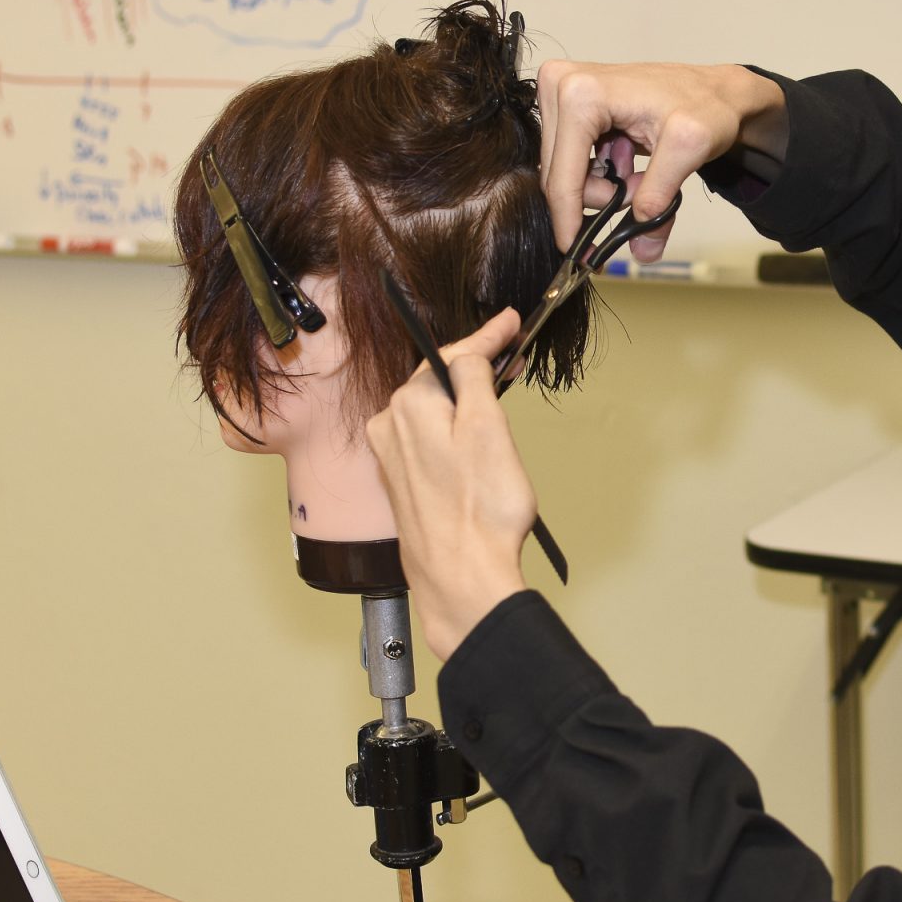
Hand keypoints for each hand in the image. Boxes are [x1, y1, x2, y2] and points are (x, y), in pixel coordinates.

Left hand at [364, 309, 534, 659]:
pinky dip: (453, 427)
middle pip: (438, 381)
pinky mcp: (402, 484)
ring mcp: (392, 459)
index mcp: (408, 406)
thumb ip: (473, 377)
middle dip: (475, 365)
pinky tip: (474, 433)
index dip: (488, 336)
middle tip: (511, 353)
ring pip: (433, 410)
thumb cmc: (481, 512)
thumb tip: (468, 353)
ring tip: (499, 389)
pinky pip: (427, 438)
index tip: (512, 323)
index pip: (452, 355)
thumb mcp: (488, 428)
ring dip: (465, 397)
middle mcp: (389, 428)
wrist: (462, 578)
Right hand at [536, 60, 788, 258]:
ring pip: (563, 172)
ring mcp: (560, 92)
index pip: (563, 177)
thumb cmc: (706, 104)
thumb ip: (660, 198)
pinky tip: (629, 160)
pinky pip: (570, 161)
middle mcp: (561, 86)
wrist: (715, 89)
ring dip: (603, 187)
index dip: (571, 222)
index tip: (582, 255)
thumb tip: (643, 248)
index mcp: (581, 95)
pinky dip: (601, 173)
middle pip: (559, 176)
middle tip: (641, 190)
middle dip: (601, 197)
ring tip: (641, 173)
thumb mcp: (689, 149)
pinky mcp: (566, 104)